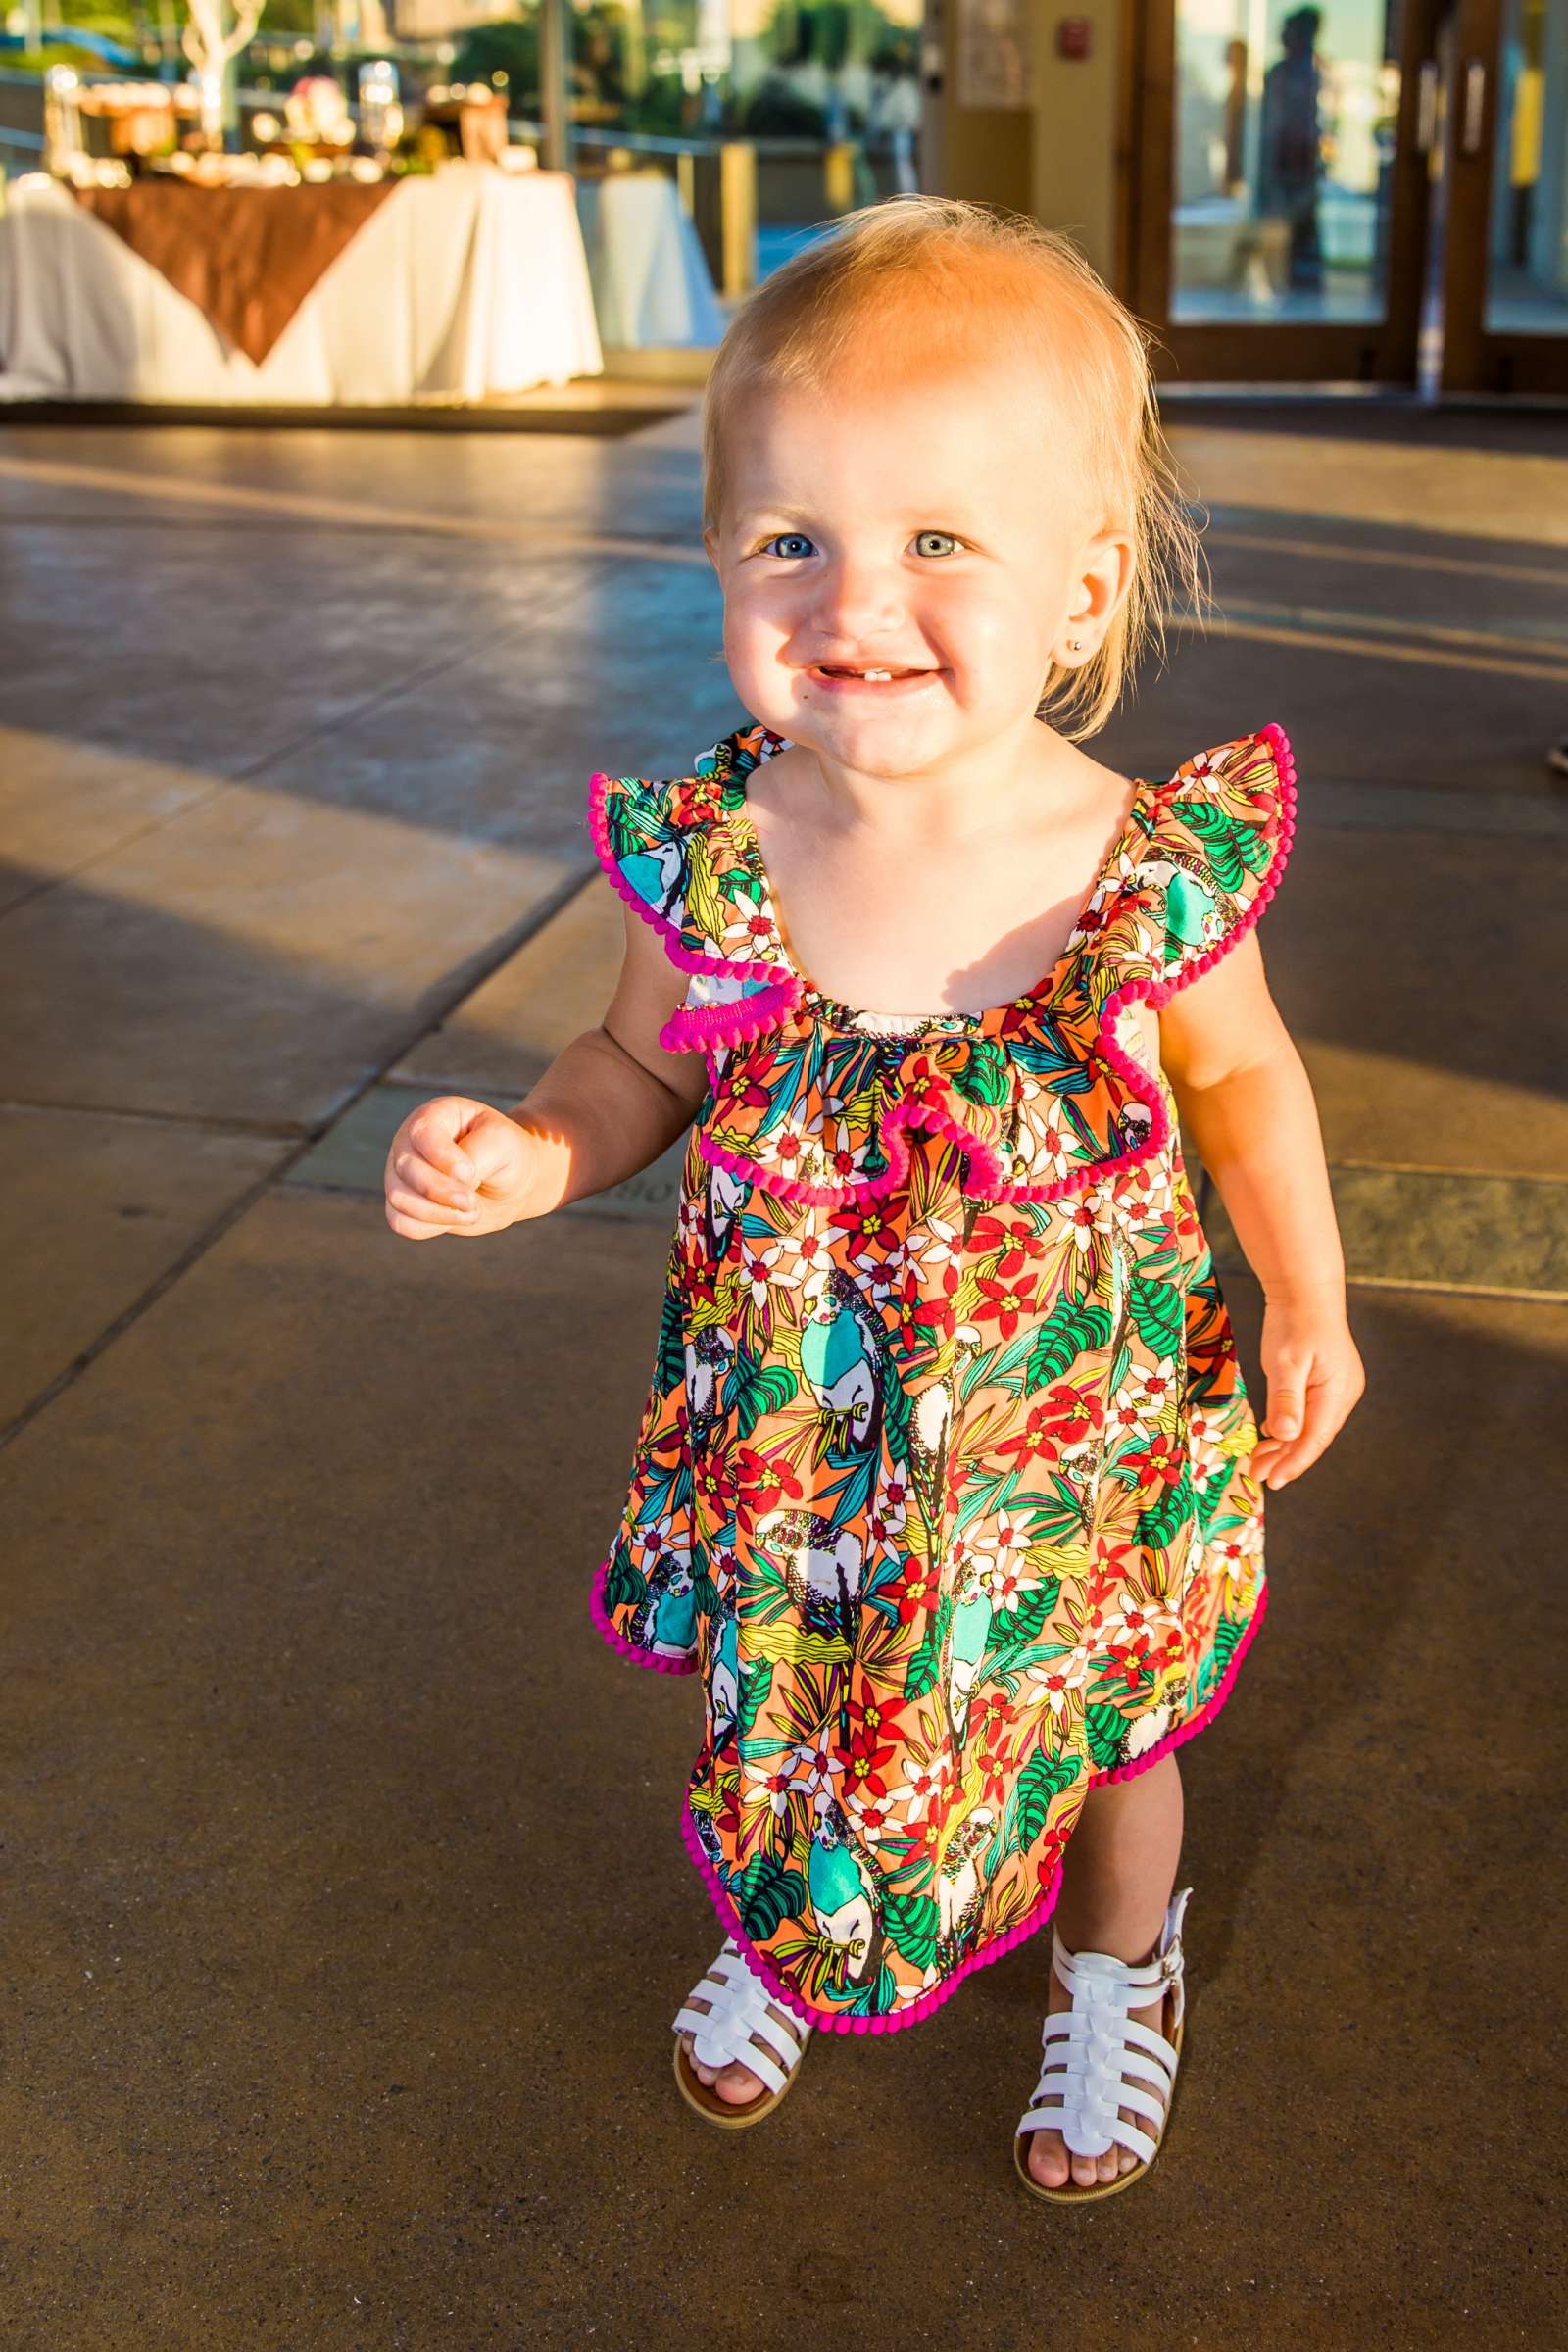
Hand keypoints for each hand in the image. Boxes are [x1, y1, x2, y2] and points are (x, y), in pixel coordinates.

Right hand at [383, 1096, 539, 1241]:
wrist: (509, 1182)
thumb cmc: (505, 1154)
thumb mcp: (501, 1144)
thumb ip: (475, 1156)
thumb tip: (451, 1180)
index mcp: (434, 1115)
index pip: (422, 1132)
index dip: (442, 1157)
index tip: (470, 1173)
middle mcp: (410, 1141)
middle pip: (406, 1168)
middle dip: (441, 1192)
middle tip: (472, 1202)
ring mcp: (402, 1172)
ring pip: (399, 1198)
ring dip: (438, 1213)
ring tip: (471, 1211)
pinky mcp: (404, 1202)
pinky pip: (401, 1221)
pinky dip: (431, 1227)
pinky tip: (456, 1218)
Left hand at [1250, 1293, 1365, 1489]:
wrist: (1305, 1291)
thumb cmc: (1295, 1322)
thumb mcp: (1286, 1362)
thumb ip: (1286, 1399)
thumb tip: (1288, 1436)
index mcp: (1337, 1393)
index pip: (1315, 1439)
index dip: (1294, 1463)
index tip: (1273, 1481)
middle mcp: (1342, 1395)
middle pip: (1313, 1438)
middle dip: (1286, 1459)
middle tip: (1258, 1476)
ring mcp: (1336, 1389)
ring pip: (1310, 1428)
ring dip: (1286, 1446)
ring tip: (1259, 1462)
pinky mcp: (1325, 1383)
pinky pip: (1308, 1414)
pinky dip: (1289, 1427)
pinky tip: (1272, 1437)